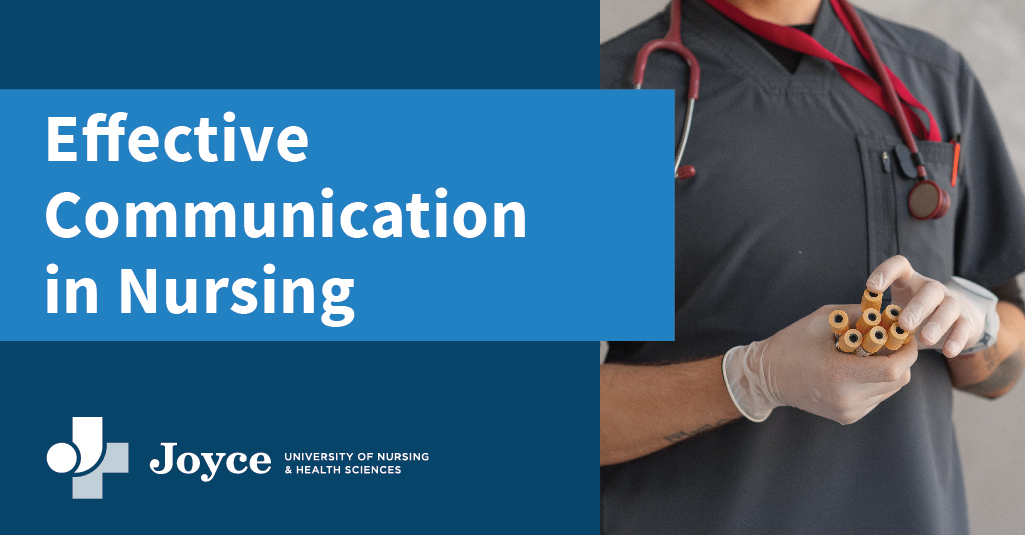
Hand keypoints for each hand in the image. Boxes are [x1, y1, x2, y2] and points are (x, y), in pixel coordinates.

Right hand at [723, 304, 917, 423]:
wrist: (767, 377)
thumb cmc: (793, 343)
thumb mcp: (823, 319)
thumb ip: (859, 314)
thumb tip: (891, 312)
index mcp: (839, 374)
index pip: (893, 369)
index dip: (907, 352)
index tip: (906, 337)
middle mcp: (847, 398)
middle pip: (899, 381)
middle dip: (903, 359)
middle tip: (893, 342)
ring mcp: (849, 411)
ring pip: (891, 390)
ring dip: (890, 370)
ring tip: (873, 354)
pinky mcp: (848, 417)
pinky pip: (877, 398)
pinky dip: (876, 382)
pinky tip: (859, 370)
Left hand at [866, 255, 992, 356]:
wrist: (952, 320)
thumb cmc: (910, 316)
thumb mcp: (894, 313)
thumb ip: (879, 318)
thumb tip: (854, 337)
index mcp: (910, 281)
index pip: (900, 266)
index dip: (885, 272)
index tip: (871, 288)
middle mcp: (932, 288)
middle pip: (930, 290)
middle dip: (917, 307)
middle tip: (903, 325)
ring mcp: (952, 302)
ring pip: (949, 307)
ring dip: (937, 323)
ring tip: (924, 340)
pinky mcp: (966, 320)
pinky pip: (964, 327)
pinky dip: (956, 339)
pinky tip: (948, 352)